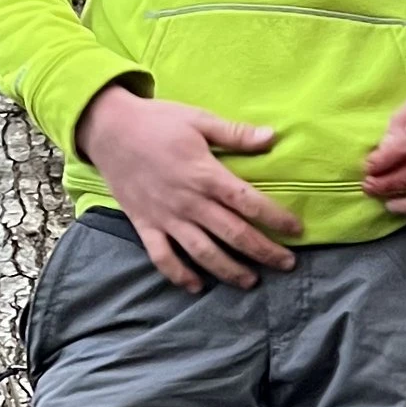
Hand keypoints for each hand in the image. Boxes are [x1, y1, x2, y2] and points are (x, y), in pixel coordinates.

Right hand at [76, 83, 301, 291]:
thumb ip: (235, 134)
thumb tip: (272, 137)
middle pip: (232, 234)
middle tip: (288, 264)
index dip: (275, 218)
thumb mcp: (199, 119)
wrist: (108, 129)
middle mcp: (188, 201)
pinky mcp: (145, 224)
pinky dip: (178, 274)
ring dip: (228, 270)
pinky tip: (196, 286)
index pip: (248, 202)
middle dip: (263, 252)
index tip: (296, 230)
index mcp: (205, 174)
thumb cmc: (157, 122)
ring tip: (250, 281)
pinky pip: (162, 257)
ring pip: (202, 252)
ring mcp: (165, 216)